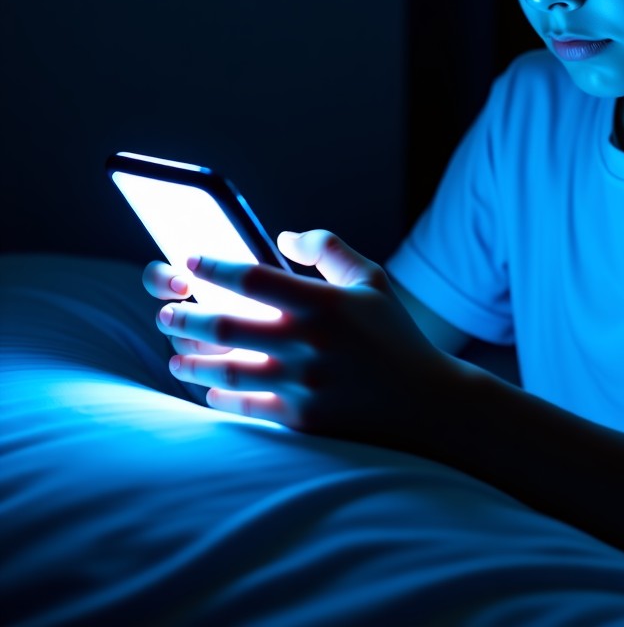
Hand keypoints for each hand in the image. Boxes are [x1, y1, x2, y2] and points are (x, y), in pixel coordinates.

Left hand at [152, 229, 449, 443]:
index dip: (214, 267)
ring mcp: (303, 384)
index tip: (190, 261)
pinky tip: (209, 386)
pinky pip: (244, 406)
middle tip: (166, 312)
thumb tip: (283, 237)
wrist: (425, 402)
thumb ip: (329, 249)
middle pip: (226, 325)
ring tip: (176, 353)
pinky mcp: (301, 419)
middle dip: (186, 316)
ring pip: (226, 369)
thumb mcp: (372, 280)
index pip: (254, 278)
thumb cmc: (394, 334)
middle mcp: (309, 343)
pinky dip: (218, 395)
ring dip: (191, 359)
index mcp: (325, 304)